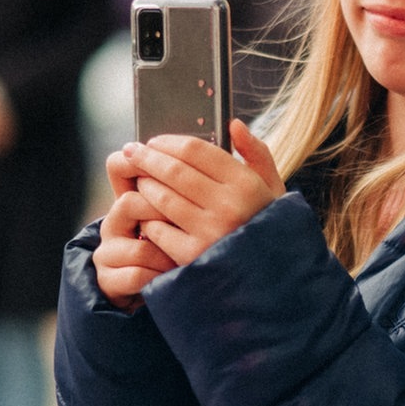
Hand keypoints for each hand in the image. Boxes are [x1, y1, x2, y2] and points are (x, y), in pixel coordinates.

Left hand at [90, 121, 282, 308]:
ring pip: (161, 197)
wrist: (270, 282)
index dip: (168, 142)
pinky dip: (148, 219)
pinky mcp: (192, 256)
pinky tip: (147, 215)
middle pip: (173, 170)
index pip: (196, 150)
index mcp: (247, 185)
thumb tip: (234, 124)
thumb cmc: (269, 229)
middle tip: (130, 152)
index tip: (152, 141)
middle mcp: (228, 206)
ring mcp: (209, 232)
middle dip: (146, 158)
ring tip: (140, 181)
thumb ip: (257, 154)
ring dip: (144, 185)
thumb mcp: (274, 190)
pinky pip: (157, 228)